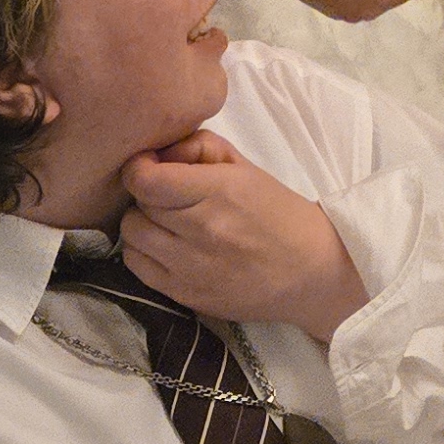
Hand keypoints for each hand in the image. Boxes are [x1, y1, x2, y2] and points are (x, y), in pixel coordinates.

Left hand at [118, 131, 365, 340]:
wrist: (311, 271)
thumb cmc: (279, 213)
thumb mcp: (245, 167)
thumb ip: (200, 148)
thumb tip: (159, 154)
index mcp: (219, 192)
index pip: (146, 181)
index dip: (138, 169)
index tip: (148, 167)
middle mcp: (201, 231)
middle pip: (137, 207)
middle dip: (147, 197)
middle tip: (167, 197)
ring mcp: (191, 268)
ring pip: (132, 238)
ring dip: (144, 226)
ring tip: (166, 224)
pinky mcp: (186, 295)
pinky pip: (138, 268)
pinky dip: (144, 253)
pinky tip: (166, 248)